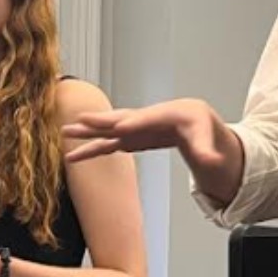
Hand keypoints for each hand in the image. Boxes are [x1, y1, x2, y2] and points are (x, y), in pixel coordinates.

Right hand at [62, 98, 220, 164]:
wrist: (190, 117)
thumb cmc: (197, 122)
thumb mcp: (206, 134)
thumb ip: (206, 149)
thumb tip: (212, 161)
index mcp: (164, 116)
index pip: (146, 120)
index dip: (133, 124)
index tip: (118, 127)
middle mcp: (143, 120)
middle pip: (119, 119)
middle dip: (101, 121)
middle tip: (80, 120)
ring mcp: (134, 129)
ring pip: (107, 131)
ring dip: (88, 134)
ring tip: (65, 135)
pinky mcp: (129, 139)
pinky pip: (107, 144)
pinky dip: (92, 149)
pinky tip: (76, 155)